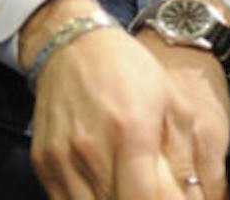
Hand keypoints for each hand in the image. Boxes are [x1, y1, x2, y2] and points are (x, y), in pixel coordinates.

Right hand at [23, 0, 229, 199]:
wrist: (72, 44)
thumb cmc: (132, 73)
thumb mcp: (175, 107)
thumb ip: (187, 162)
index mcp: (131, 134)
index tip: (170, 197)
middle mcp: (90, 150)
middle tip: (149, 189)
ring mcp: (61, 158)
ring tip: (132, 190)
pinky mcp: (42, 161)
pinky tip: (106, 189)